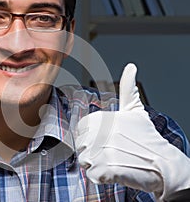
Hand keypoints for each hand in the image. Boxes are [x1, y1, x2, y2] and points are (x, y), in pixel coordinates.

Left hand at [76, 63, 189, 200]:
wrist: (163, 163)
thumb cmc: (147, 137)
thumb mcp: (135, 110)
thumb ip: (127, 88)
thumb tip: (131, 67)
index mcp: (100, 118)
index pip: (81, 130)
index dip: (91, 137)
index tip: (106, 141)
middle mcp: (98, 134)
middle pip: (81, 146)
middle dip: (93, 151)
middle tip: (112, 152)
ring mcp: (100, 152)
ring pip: (84, 161)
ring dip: (97, 164)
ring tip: (115, 161)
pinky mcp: (104, 170)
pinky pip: (92, 175)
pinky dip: (102, 176)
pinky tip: (116, 171)